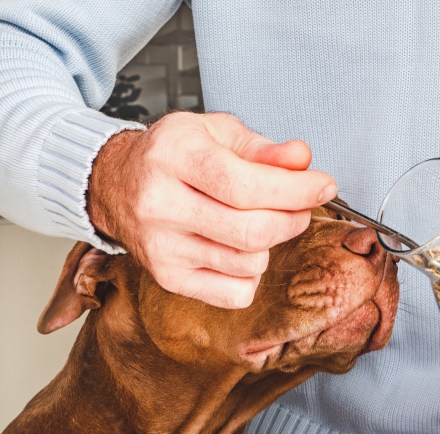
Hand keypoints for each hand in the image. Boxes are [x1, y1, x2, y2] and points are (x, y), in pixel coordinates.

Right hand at [87, 112, 337, 307]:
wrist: (116, 184)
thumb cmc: (171, 156)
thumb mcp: (214, 133)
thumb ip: (262, 148)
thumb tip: (301, 160)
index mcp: (173, 157)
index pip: (245, 185)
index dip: (295, 190)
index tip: (322, 186)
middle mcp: (161, 204)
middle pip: (251, 231)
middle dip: (292, 219)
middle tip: (299, 207)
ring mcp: (162, 247)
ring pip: (247, 263)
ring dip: (270, 246)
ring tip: (260, 223)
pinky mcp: (167, 278)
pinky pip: (233, 293)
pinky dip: (250, 276)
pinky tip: (240, 251)